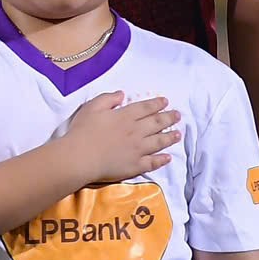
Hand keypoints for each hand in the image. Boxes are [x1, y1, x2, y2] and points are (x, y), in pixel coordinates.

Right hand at [58, 90, 177, 184]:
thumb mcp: (91, 107)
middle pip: (156, 123)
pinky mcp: (136, 165)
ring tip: (178, 134)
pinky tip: (168, 157)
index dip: (156, 103)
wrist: (80, 157)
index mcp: (125, 116)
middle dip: (168, 118)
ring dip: (169, 137)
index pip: (145, 108)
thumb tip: (122, 94)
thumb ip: (107, 99)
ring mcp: (138, 149)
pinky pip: (153, 162)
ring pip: (159, 142)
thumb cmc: (82, 131)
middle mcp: (136, 131)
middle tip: (177, 115)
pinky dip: (162, 159)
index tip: (165, 101)